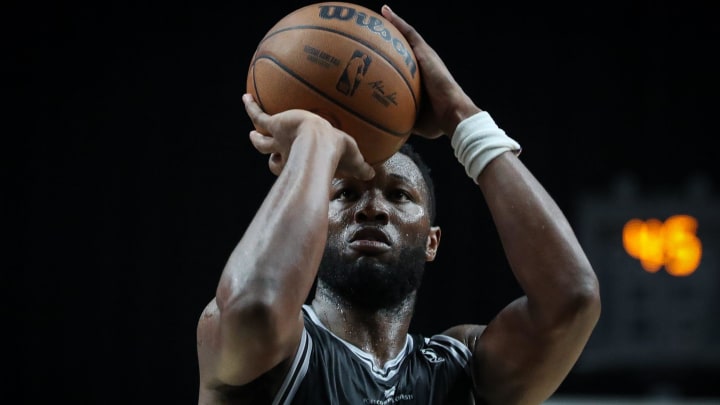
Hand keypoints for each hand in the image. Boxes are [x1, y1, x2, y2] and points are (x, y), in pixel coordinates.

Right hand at [242, 94, 373, 179]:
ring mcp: (278, 139)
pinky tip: (246, 97)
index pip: (292, 167)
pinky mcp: (274, 124)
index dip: (289, 167)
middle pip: (272, 157)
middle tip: (264, 149)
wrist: (317, 143)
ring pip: (261, 141)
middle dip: (269, 155)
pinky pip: (258, 115)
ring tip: (252, 133)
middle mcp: (287, 154)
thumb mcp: (352, 158)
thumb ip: (360, 167)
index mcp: (302, 162)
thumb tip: (372, 174)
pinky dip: (251, 107)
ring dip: (256, 138)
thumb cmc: (334, 153)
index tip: (289, 166)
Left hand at [382, 5, 481, 138]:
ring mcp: (425, 58)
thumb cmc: (437, 121)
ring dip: (393, 25)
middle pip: (404, 48)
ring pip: (406, 37)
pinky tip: (385, 12)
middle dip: (390, 40)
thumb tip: (386, 126)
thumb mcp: (414, 120)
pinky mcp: (426, 53)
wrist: (453, 114)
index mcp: (421, 80)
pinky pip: (409, 34)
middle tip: (373, 30)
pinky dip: (397, 23)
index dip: (392, 59)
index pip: (404, 66)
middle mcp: (424, 65)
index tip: (377, 55)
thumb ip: (401, 118)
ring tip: (378, 14)